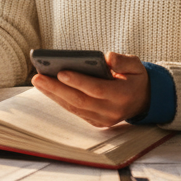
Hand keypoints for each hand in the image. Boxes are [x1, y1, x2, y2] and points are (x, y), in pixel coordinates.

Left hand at [31, 52, 149, 126]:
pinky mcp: (96, 122)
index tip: (61, 72)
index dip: (79, 82)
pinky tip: (47, 89)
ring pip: (74, 107)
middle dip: (57, 89)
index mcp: (123, 95)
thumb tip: (106, 58)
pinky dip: (60, 100)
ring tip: (38, 81)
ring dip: (54, 95)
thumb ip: (123, 61)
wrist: (143, 100)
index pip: (97, 89)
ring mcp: (103, 119)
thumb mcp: (136, 65)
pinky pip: (75, 111)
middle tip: (38, 77)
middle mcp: (112, 111)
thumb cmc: (135, 78)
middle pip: (80, 101)